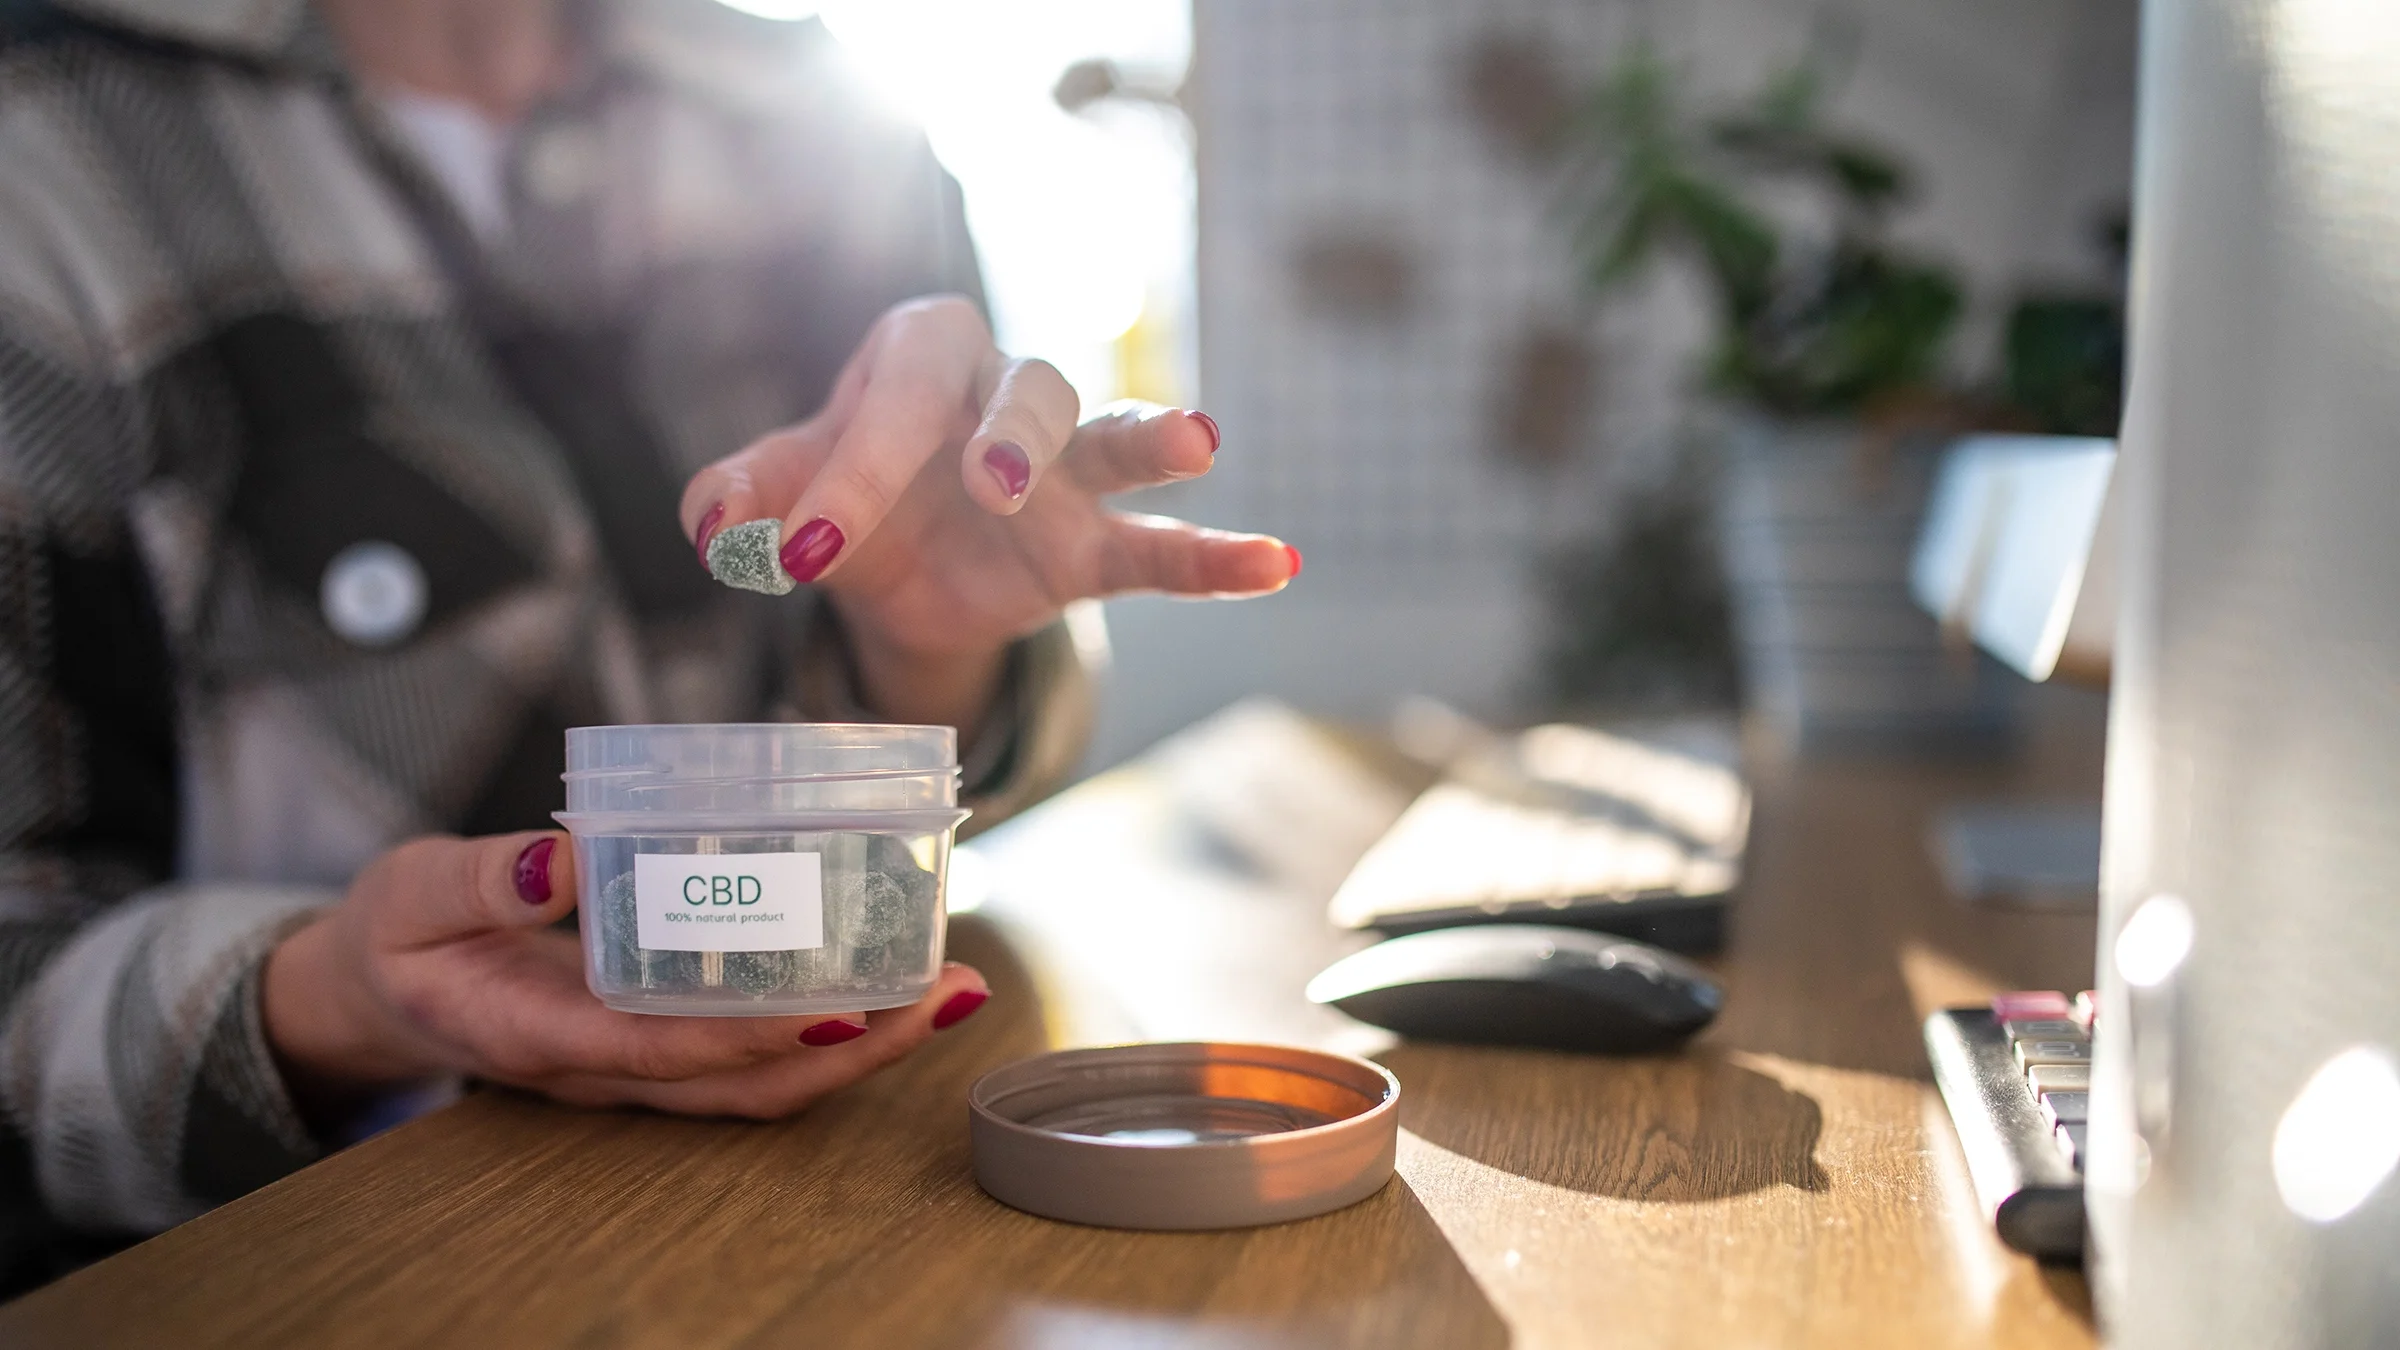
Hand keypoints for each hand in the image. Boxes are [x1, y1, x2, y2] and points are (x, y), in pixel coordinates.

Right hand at [262, 832, 987, 1123]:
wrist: (384, 987)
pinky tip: (890, 976)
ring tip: (950, 989)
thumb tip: (561, 858)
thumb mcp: (410, 896)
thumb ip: (478, 882)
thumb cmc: (401, 937)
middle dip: (858, 1051)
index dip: (759, 1038)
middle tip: (949, 992)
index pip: (667, 1050)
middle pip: (748, 1085)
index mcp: (543, 1033)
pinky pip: (755, 1050)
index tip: (845, 1010)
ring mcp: (639, 1062)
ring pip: (765, 1080)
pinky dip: (831, 1022)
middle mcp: (606, 1064)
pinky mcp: (659, 1037)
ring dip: (866, 1044)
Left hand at [678, 296, 1297, 728]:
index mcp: (916, 359)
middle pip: (1026, 391)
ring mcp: (1061, 472)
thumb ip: (740, 493)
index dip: (850, 470)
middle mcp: (1001, 396)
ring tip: (1198, 441)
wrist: (895, 572)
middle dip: (1011, 436)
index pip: (897, 398)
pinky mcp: (1090, 545)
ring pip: (1108, 439)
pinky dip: (1214, 557)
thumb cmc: (839, 499)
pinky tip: (1277, 561)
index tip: (799, 551)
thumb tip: (711, 526)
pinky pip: (1157, 548)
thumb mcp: (777, 494)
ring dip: (1150, 441)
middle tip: (991, 485)